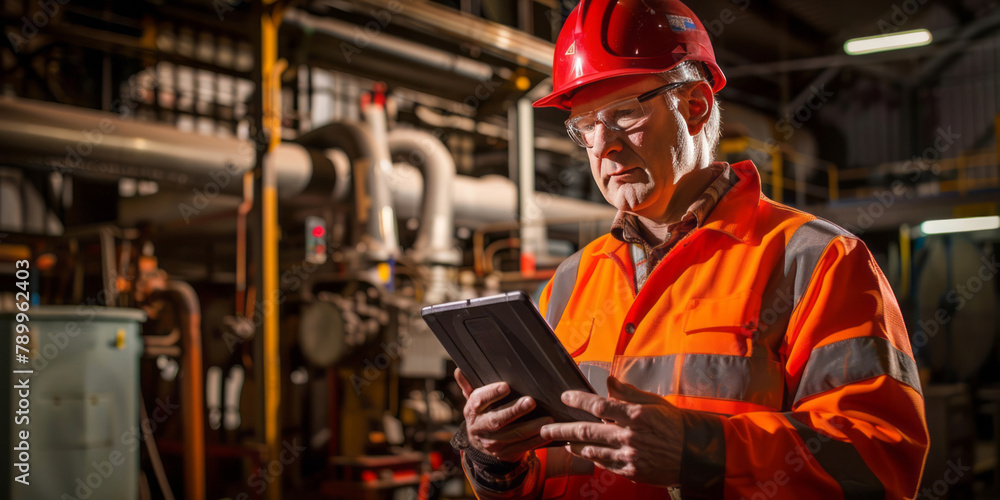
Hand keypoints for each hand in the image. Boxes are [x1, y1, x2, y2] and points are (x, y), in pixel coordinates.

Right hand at [455, 368, 552, 461]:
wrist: (480, 444)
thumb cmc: (482, 414)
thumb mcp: (475, 401)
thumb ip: (469, 385)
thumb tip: (459, 370)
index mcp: (472, 411)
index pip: (479, 400)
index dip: (492, 393)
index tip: (506, 386)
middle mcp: (479, 428)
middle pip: (496, 420)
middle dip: (514, 411)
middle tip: (530, 401)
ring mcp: (491, 443)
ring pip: (512, 435)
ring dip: (530, 427)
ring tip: (547, 419)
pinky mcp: (503, 453)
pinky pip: (521, 447)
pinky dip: (536, 441)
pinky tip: (547, 433)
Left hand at [539, 376, 683, 486]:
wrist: (693, 454)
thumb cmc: (674, 425)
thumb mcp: (655, 402)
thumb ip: (629, 393)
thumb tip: (609, 380)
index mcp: (636, 415)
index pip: (600, 405)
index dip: (579, 400)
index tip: (565, 397)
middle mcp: (630, 436)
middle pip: (587, 431)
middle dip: (562, 429)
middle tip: (546, 428)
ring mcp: (629, 456)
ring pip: (592, 450)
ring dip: (573, 445)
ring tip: (561, 441)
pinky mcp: (631, 472)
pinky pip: (604, 464)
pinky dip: (592, 457)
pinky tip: (583, 452)